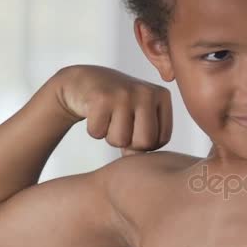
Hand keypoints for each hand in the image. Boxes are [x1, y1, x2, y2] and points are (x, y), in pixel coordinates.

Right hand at [52, 64, 172, 154]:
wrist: (84, 81)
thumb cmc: (118, 105)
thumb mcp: (141, 117)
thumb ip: (148, 140)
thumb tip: (142, 166)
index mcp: (162, 96)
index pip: (161, 140)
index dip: (144, 143)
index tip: (135, 128)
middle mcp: (147, 92)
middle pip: (144, 142)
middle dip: (128, 143)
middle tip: (120, 126)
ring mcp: (125, 93)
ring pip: (120, 140)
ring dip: (109, 136)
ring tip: (108, 117)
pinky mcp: (101, 97)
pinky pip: (98, 133)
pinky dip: (93, 129)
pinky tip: (95, 113)